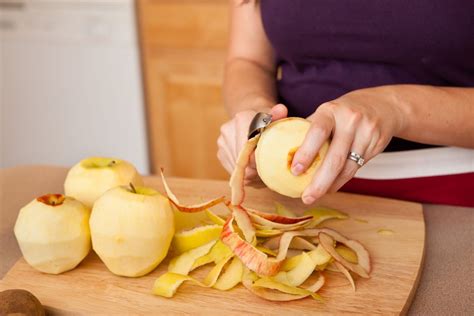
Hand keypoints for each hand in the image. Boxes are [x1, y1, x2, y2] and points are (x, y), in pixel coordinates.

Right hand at [217, 104, 287, 182]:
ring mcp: (222, 142)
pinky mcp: (220, 153)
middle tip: (268, 170)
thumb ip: (279, 115)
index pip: (250, 147)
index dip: (259, 159)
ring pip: (237, 168)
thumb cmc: (268, 122)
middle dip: (255, 168)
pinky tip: (253, 168)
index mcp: (242, 119)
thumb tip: (281, 109)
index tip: (269, 164)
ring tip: (261, 169)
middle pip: (242, 160)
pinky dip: (243, 173)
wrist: (252, 119)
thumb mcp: (276, 118)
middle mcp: (228, 130)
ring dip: (250, 172)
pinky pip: (232, 169)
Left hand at [290, 87, 406, 203]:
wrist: (383, 105)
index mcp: (331, 110)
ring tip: (316, 195)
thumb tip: (284, 152)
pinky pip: (356, 168)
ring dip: (331, 185)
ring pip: (347, 167)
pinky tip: (331, 186)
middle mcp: (350, 120)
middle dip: (319, 182)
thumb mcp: (326, 112)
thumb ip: (308, 129)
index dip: (306, 152)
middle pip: (335, 157)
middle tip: (306, 197)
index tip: (295, 171)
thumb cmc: (344, 112)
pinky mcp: (377, 145)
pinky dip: (342, 180)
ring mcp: (366, 132)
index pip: (318, 132)